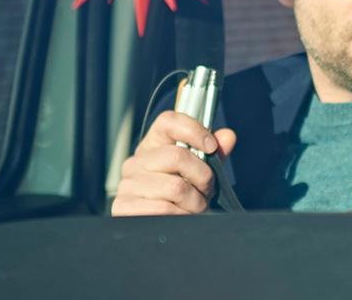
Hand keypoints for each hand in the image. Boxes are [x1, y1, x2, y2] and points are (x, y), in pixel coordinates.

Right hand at [110, 111, 237, 215]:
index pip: (168, 121)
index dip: (193, 130)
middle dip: (202, 176)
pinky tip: (181, 215)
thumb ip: (215, 153)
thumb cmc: (183, 196)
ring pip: (175, 187)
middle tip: (206, 188)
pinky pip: (163, 210)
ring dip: (194, 201)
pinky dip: (181, 215)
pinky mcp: (123, 207)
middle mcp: (136, 162)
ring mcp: (127, 184)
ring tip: (194, 206)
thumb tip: (227, 136)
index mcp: (153, 145)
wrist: (159, 229)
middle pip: (177, 156)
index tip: (211, 146)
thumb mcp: (200, 172)